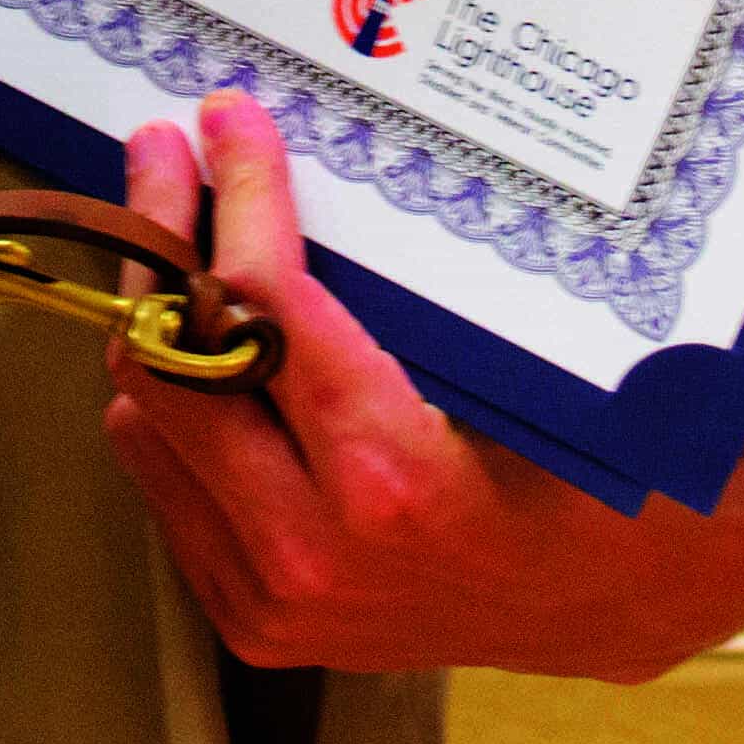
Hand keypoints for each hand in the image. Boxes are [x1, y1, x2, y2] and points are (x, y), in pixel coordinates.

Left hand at [98, 87, 742, 683]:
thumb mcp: (523, 366)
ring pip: (142, 419)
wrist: (601, 612)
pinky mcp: (251, 618)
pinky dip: (174, 404)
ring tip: (182, 239)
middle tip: (163, 153)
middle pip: (171, 361)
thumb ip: (414, 283)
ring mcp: (272, 595)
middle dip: (162, 238)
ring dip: (159, 324)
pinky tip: (205, 345)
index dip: (236, 197)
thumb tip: (305, 155)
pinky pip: (163, 482)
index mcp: (389, 478)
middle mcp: (311, 548)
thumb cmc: (581, 472)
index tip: (228, 125)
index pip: (261, 306)